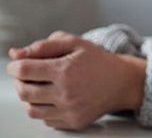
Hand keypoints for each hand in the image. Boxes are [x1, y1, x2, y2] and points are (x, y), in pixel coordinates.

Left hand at [6, 31, 146, 130]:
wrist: (123, 82)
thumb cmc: (99, 61)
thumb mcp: (75, 43)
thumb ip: (44, 46)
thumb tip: (17, 54)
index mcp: (66, 70)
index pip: (25, 70)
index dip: (15, 66)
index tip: (17, 64)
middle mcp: (66, 93)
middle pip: (24, 91)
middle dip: (20, 81)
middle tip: (27, 75)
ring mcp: (70, 110)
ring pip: (31, 109)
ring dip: (29, 97)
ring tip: (39, 86)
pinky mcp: (73, 122)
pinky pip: (45, 119)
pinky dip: (44, 109)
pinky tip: (53, 98)